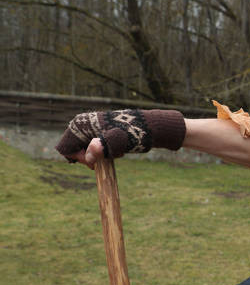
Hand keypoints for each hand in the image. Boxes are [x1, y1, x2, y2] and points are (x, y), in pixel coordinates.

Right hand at [55, 109, 184, 167]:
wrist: (149, 128)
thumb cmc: (132, 134)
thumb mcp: (116, 143)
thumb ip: (102, 148)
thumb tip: (91, 153)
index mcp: (79, 124)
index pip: (66, 148)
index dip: (78, 158)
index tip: (95, 161)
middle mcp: (82, 124)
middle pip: (75, 150)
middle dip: (90, 158)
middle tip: (107, 159)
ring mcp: (91, 128)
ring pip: (86, 150)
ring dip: (99, 156)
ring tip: (115, 153)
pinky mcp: (100, 133)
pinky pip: (94, 149)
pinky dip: (104, 154)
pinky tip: (117, 151)